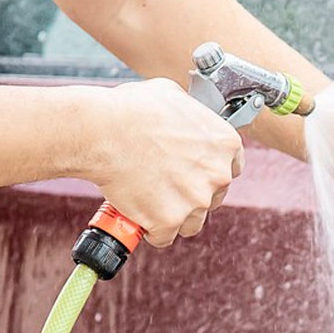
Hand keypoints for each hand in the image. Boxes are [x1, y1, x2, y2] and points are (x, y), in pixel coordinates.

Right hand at [84, 78, 243, 246]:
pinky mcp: (170, 221)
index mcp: (226, 143)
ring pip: (192, 221)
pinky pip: (164, 236)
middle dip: (191, 194)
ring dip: (174, 215)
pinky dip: (150, 230)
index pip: (231, 168)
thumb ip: (192, 115)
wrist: (103, 131)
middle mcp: (218, 175)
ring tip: (150, 200)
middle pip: (213, 197)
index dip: (208, 172)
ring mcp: (196, 201)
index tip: (193, 173)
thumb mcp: (173, 96)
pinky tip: (138, 214)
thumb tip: (188, 120)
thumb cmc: (132, 109)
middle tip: (164, 184)